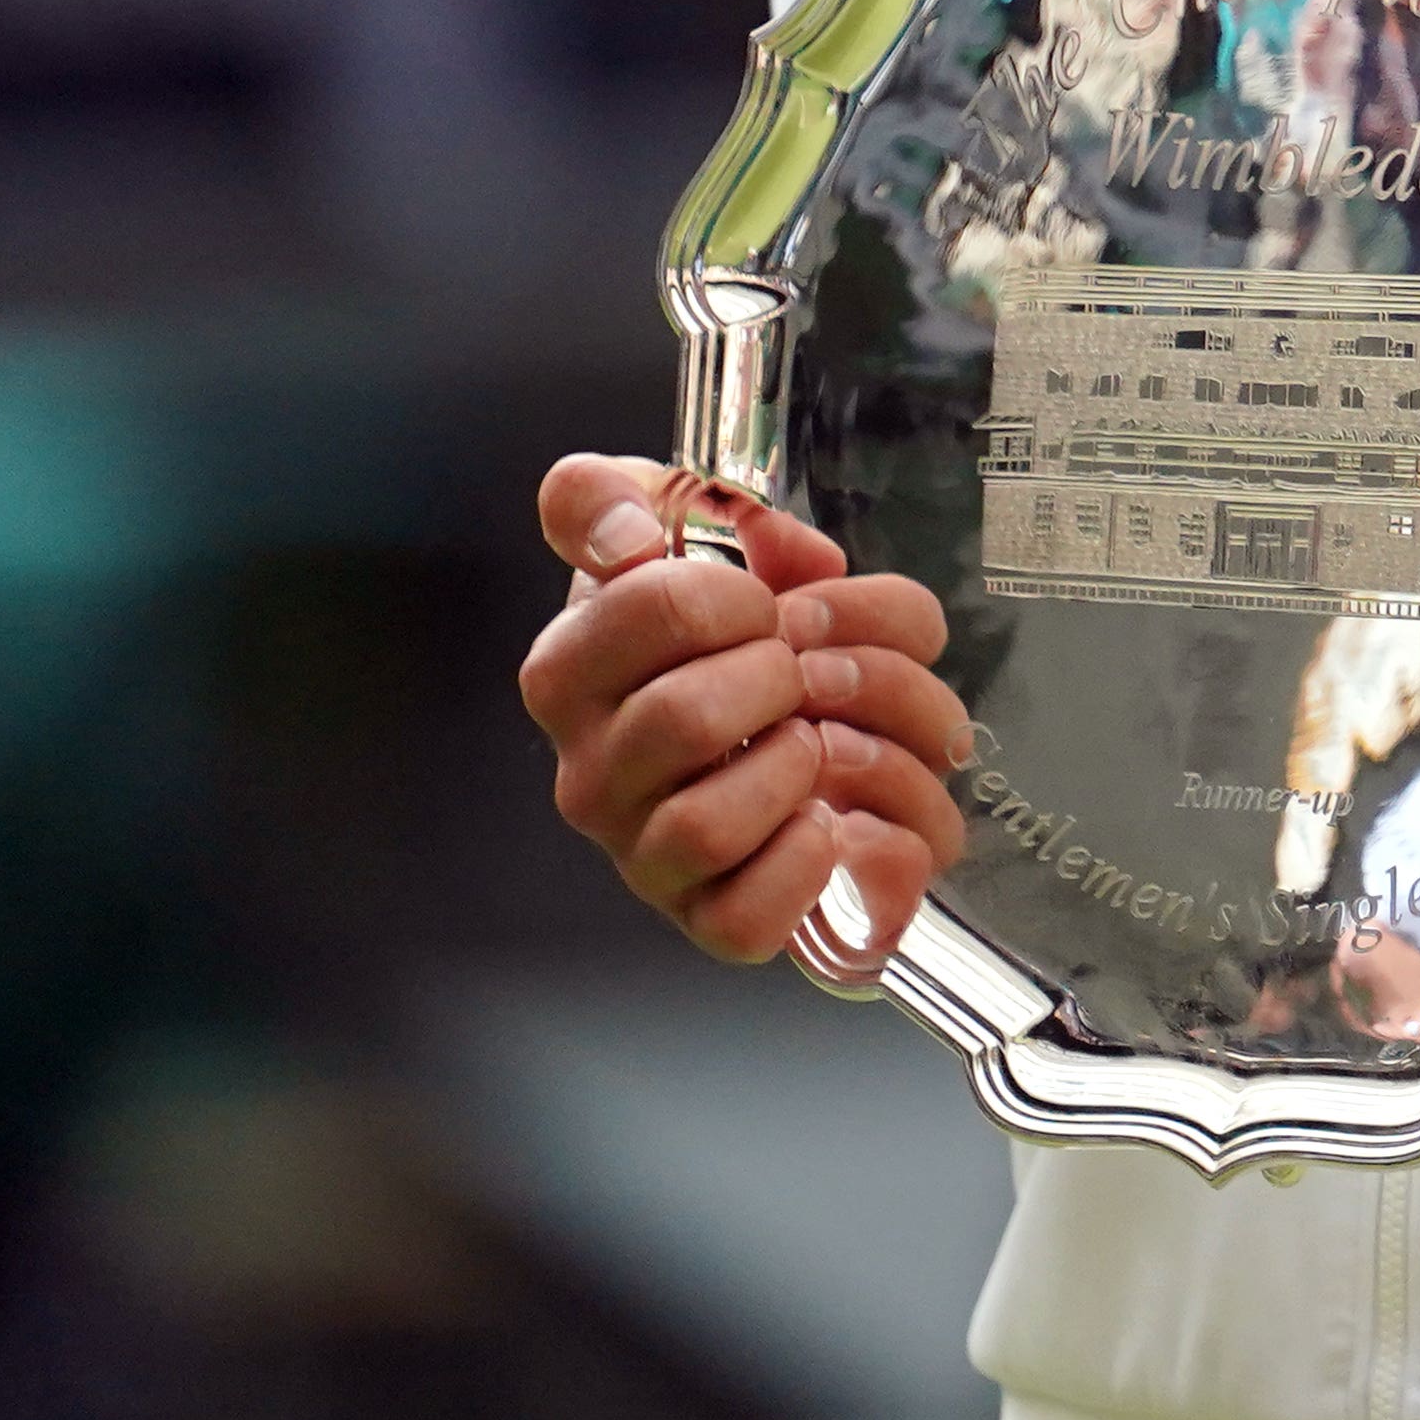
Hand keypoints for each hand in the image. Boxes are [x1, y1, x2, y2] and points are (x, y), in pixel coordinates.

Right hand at [518, 453, 967, 966]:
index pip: (641, 605)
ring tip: (836, 740)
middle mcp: (591, 774)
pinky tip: (845, 818)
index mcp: (574, 670)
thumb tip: (626, 537)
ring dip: (811, 764)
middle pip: (682, 718)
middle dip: (785, 675)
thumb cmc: (739, 626)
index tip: (765, 603)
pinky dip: (816, 865)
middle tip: (811, 672)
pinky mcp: (710, 920)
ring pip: (707, 827)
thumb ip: (622, 498)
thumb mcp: (682, 523)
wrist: (811, 720)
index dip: (736, 594)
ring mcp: (646, 856)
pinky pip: (745, 921)